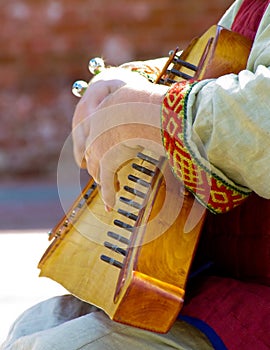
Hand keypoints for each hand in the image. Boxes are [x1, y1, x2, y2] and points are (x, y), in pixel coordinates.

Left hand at [72, 67, 168, 208]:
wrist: (143, 109)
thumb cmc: (150, 100)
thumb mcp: (141, 97)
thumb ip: (142, 104)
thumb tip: (161, 108)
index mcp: (104, 109)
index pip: (96, 129)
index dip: (98, 143)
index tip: (100, 151)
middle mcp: (97, 128)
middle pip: (92, 151)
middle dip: (97, 165)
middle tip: (103, 174)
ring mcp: (100, 146)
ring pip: (97, 168)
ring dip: (103, 181)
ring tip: (110, 189)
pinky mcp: (107, 161)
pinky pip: (107, 181)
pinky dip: (108, 195)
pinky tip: (110, 205)